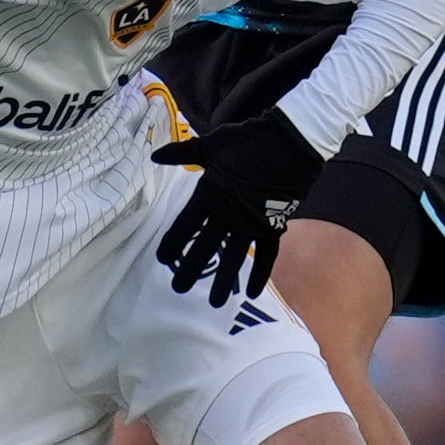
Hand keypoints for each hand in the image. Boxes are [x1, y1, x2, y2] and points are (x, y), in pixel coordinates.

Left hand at [150, 110, 324, 305]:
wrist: (288, 142)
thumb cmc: (247, 141)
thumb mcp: (211, 145)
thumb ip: (183, 154)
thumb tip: (156, 154)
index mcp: (208, 195)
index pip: (184, 226)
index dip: (173, 244)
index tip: (163, 260)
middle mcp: (227, 214)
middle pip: (204, 247)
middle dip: (191, 269)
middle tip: (178, 289)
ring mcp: (251, 222)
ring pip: (233, 257)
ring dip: (223, 281)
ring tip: (214, 303)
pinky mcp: (273, 225)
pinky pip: (266, 255)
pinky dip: (260, 274)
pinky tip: (252, 292)